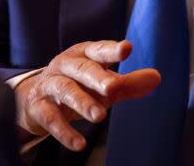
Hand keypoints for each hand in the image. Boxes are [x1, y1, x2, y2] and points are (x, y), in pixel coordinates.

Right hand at [15, 39, 159, 150]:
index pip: (99, 50)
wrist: (36, 98)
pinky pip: (51, 118)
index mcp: (83, 55)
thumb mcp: (103, 84)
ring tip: (99, 117)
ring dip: (82, 102)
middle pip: (82, 69)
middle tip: (112, 88)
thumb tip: (156, 78)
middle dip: (97, 77)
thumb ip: (128, 82)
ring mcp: (51, 85)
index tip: (126, 48)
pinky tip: (79, 144)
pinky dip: (65, 132)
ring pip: (66, 90)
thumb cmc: (79, 85)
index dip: (111, 50)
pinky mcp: (40, 107)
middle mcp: (65, 66)